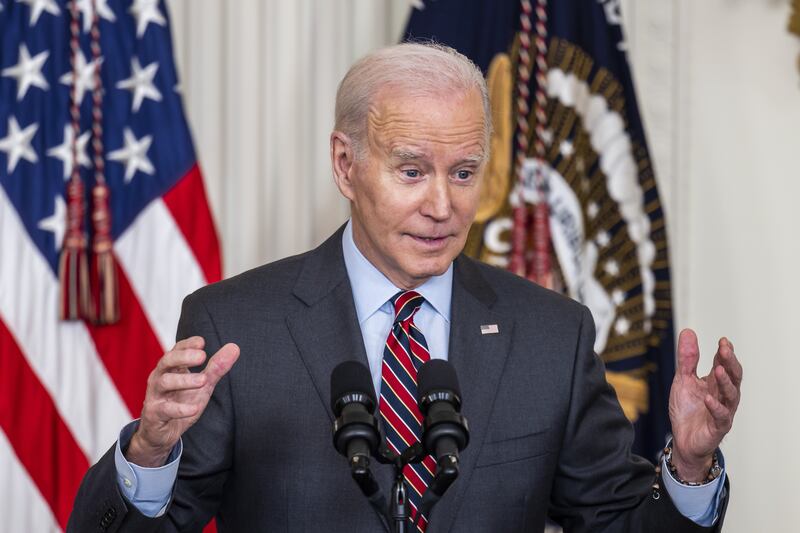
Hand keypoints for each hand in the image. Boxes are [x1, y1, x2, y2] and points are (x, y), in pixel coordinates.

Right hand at [125, 336, 239, 466]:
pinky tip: (194, 409)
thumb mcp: (203, 384)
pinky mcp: (155, 414)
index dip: (188, 344)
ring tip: (203, 380)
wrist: (162, 432)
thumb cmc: (182, 401)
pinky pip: (165, 409)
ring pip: (164, 382)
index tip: (202, 342)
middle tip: (202, 356)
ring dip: (184, 380)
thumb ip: (217, 367)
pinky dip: (180, 409)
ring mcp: (155, 396)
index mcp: (171, 368)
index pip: (176, 350)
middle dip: (183, 357)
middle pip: (166, 361)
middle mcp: (160, 378)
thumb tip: (234, 347)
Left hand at [668, 329, 741, 481]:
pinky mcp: (718, 426)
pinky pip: (721, 416)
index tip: (723, 340)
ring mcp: (723, 410)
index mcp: (715, 383)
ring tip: (718, 369)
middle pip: (733, 376)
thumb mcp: (682, 379)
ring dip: (725, 381)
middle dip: (730, 362)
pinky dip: (715, 406)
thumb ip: (687, 358)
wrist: (683, 440)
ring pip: (731, 394)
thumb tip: (688, 332)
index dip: (725, 353)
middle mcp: (723, 395)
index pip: (724, 364)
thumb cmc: (686, 410)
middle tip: (725, 349)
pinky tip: (708, 398)